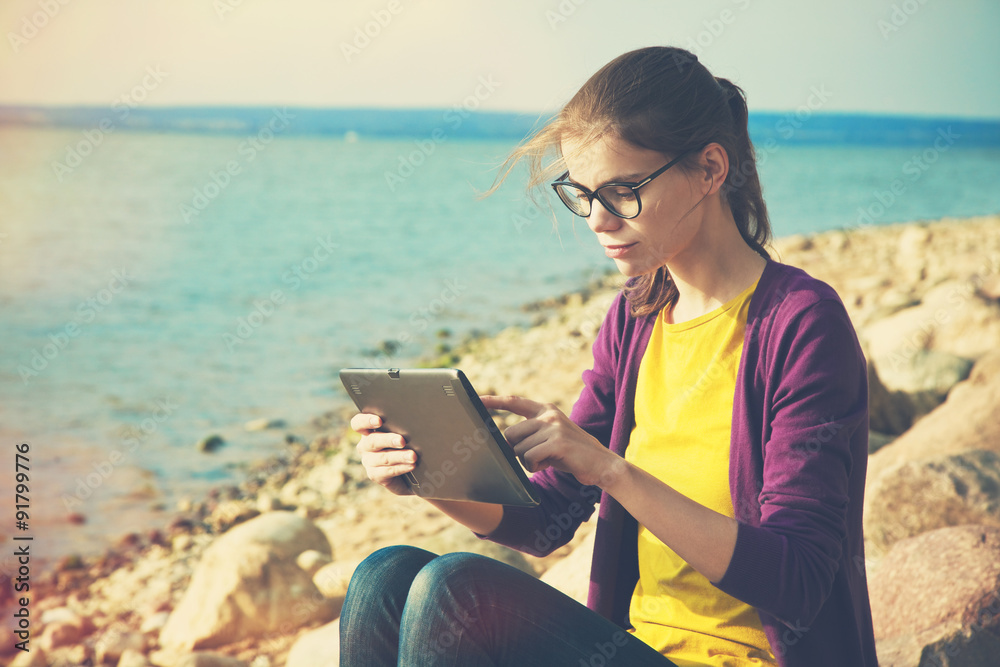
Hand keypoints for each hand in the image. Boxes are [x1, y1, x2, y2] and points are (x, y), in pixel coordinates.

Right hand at [350, 413, 415, 495]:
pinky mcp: (375, 475)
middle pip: (372, 441)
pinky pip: (387, 471)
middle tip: (402, 441)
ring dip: (399, 456)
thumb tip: (414, 420)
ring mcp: (368, 461)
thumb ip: (401, 426)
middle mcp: (365, 446)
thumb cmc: (405, 445)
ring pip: (383, 457)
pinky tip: (411, 465)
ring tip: (413, 456)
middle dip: (388, 440)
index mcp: (368, 431)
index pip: (358, 423)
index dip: (366, 421)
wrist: (407, 472)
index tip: (379, 421)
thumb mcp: (401, 433)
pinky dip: (401, 468)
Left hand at [479, 395, 622, 487]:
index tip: (477, 400)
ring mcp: (553, 427)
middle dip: (517, 451)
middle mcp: (548, 415)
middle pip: (510, 434)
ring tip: (547, 460)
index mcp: (545, 410)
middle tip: (536, 457)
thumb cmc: (571, 455)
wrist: (601, 464)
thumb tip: (506, 442)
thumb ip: (532, 434)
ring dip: (528, 462)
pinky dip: (535, 467)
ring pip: (518, 449)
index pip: (514, 402)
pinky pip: (530, 458)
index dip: (494, 401)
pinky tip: (550, 464)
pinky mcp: (557, 442)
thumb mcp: (550, 438)